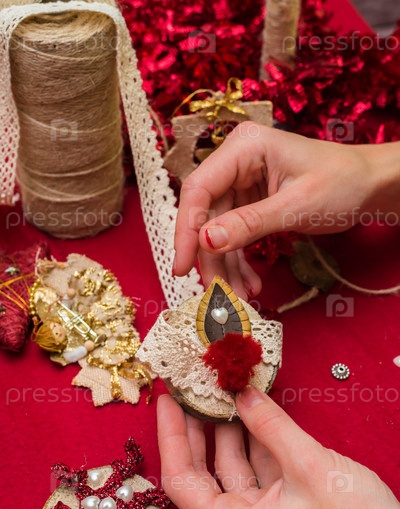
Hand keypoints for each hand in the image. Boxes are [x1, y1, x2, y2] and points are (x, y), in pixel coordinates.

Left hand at [157, 388, 399, 508]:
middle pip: (202, 471)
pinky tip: (252, 411)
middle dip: (196, 428)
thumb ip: (270, 424)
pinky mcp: (280, 507)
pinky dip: (254, 439)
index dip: (171, 436)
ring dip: (228, 429)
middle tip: (190, 390)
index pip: (181, 479)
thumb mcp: (308, 464)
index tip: (167, 400)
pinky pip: (256, 467)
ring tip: (222, 391)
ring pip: (231, 466)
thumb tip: (241, 393)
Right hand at [174, 123, 399, 297]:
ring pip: (218, 230)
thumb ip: (249, 223)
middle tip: (217, 293)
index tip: (183, 267)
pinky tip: (251, 283)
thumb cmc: (342, 183)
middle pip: (206, 215)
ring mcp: (242, 182)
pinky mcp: (250, 201)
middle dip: (212, 257)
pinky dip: (240, 261)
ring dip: (226, 266)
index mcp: (243, 147)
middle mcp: (236, 162)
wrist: (369, 186)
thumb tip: (206, 241)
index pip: (198, 189)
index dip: (186, 230)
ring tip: (239, 297)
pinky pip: (235, 234)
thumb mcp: (295, 206)